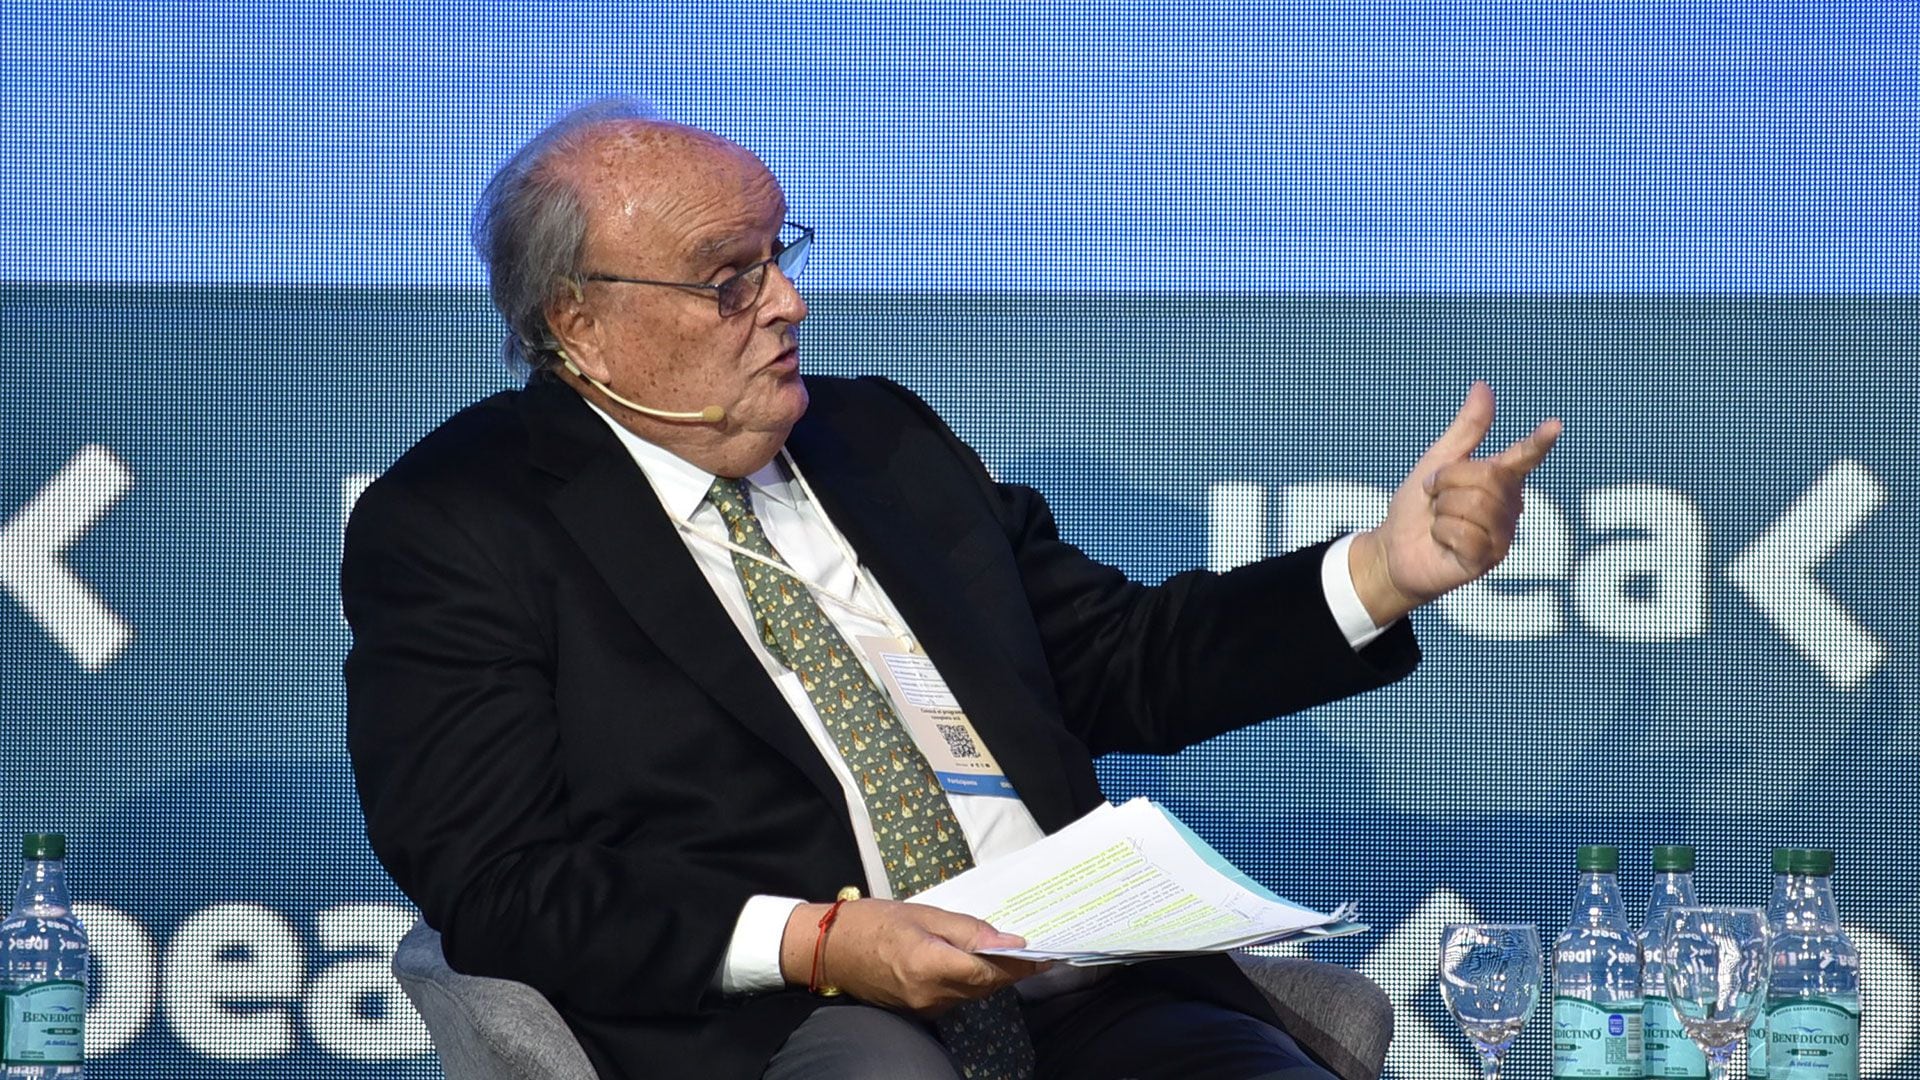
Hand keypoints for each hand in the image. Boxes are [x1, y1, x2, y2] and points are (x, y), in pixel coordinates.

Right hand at [780, 898, 1049, 1014]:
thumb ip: (967, 929)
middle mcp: (931, 994)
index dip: (1022, 965)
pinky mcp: (919, 1011)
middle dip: (1011, 969)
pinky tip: (976, 963)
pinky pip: (957, 997)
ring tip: (1010, 953)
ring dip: (993, 976)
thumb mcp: (922, 914)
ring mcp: (925, 1008)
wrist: (829, 949)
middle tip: (1036, 950)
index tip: (1048, 955)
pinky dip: (972, 982)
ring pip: (974, 993)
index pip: (990, 971)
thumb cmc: (873, 922)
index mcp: (930, 965)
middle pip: (986, 985)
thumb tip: (1009, 940)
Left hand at [1351, 382, 1560, 624]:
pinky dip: (1442, 533)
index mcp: (1500, 480)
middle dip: (1448, 481)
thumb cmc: (1417, 506)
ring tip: (1438, 519)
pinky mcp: (1487, 560)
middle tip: (1435, 496)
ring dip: (1443, 508)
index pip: (1524, 457)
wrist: (1393, 550)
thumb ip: (1467, 429)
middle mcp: (1508, 507)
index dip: (1538, 442)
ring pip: (1475, 504)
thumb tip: (1483, 386)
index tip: (1554, 425)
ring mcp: (1501, 536)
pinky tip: (1441, 542)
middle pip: (1486, 477)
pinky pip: (1465, 533)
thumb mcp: (1437, 462)